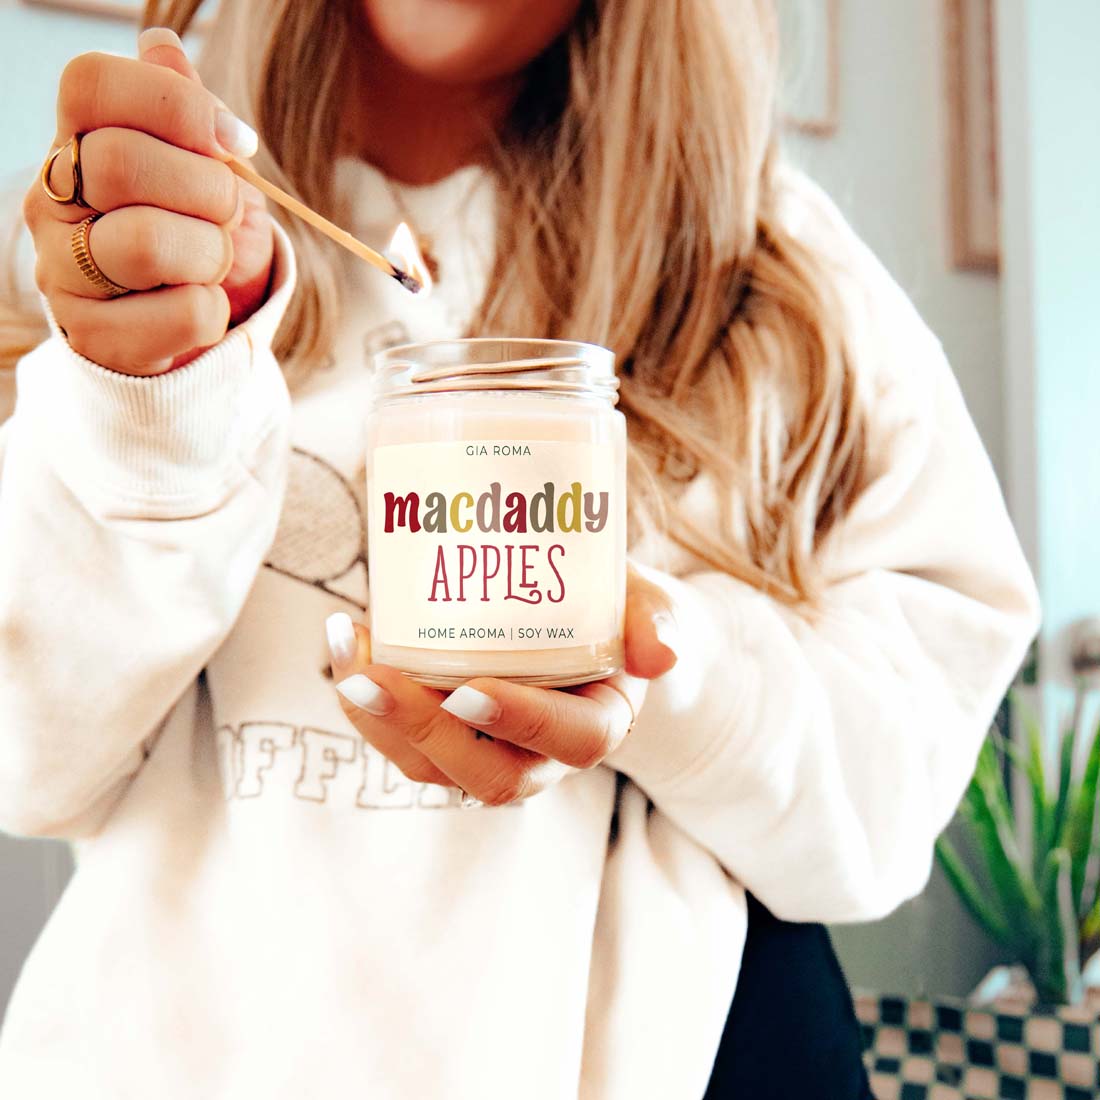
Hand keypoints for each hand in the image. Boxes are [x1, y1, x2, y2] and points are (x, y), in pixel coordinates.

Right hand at [22, 28, 273, 376]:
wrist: (179, 319)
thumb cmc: (188, 226)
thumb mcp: (195, 162)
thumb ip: (181, 108)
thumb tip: (161, 47)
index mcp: (73, 139)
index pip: (92, 84)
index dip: (178, 106)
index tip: (235, 141)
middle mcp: (49, 200)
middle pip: (122, 163)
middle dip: (207, 189)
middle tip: (226, 211)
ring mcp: (61, 270)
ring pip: (145, 244)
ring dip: (210, 253)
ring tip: (212, 260)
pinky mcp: (94, 335)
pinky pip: (185, 314)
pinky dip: (215, 310)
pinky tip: (201, 304)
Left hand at [326, 566, 678, 805]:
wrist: (590, 621)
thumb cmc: (617, 609)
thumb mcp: (648, 602)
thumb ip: (655, 618)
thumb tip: (661, 655)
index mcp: (600, 724)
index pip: (572, 741)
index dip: (520, 722)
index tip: (469, 689)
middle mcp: (544, 755)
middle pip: (488, 775)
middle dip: (425, 732)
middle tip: (375, 679)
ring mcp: (492, 751)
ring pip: (432, 766)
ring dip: (380, 720)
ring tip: (347, 653)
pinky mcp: (451, 735)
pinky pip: (404, 740)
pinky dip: (367, 700)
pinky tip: (346, 643)